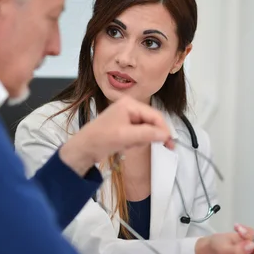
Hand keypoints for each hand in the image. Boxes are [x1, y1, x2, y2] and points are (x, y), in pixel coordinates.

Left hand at [59, 96, 173, 175]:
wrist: (83, 149)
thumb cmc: (99, 139)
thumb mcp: (125, 136)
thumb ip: (147, 134)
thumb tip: (166, 135)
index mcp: (129, 104)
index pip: (155, 115)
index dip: (164, 129)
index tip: (169, 142)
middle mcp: (129, 108)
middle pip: (152, 122)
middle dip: (149, 136)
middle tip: (150, 147)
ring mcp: (127, 117)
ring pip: (146, 130)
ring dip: (141, 141)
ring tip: (128, 145)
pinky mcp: (125, 127)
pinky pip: (139, 135)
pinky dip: (135, 142)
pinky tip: (125, 146)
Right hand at [194, 230, 253, 253]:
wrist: (211, 245)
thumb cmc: (215, 249)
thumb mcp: (223, 249)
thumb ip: (237, 250)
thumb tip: (252, 246)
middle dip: (252, 240)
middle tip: (241, 230)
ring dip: (250, 235)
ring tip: (238, 229)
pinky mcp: (252, 252)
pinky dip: (249, 234)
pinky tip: (239, 230)